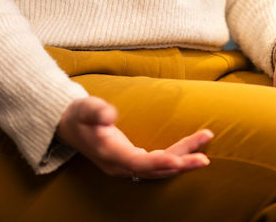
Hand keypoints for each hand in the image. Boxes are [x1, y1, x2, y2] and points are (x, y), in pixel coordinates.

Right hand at [56, 96, 212, 179]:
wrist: (70, 127)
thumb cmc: (80, 115)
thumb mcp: (84, 108)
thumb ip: (96, 111)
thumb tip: (110, 115)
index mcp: (109, 153)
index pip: (137, 162)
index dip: (158, 162)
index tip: (178, 159)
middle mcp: (119, 165)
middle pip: (153, 169)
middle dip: (179, 164)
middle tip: (204, 160)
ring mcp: (126, 166)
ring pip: (158, 168)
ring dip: (182, 161)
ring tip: (205, 154)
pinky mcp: (132, 161)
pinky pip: (157, 164)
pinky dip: (174, 160)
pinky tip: (191, 153)